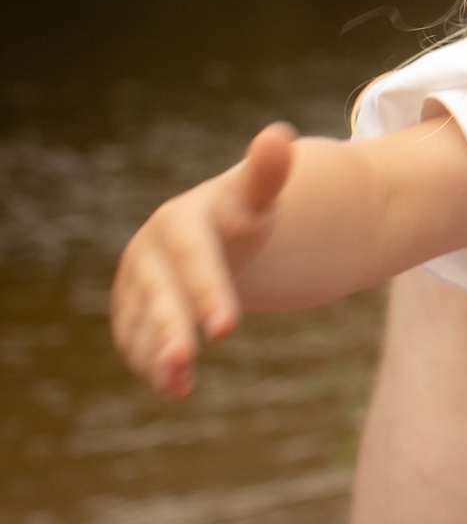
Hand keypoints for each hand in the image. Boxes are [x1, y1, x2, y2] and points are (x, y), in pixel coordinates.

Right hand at [111, 121, 296, 398]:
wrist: (213, 233)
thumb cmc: (242, 215)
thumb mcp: (257, 198)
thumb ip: (269, 173)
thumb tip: (278, 134)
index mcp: (179, 223)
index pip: (194, 258)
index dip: (207, 291)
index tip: (229, 328)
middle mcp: (148, 254)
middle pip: (158, 294)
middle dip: (170, 327)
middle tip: (185, 359)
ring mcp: (135, 286)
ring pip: (141, 325)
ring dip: (154, 356)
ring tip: (177, 384)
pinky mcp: (132, 313)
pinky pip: (137, 343)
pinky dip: (153, 366)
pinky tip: (177, 388)